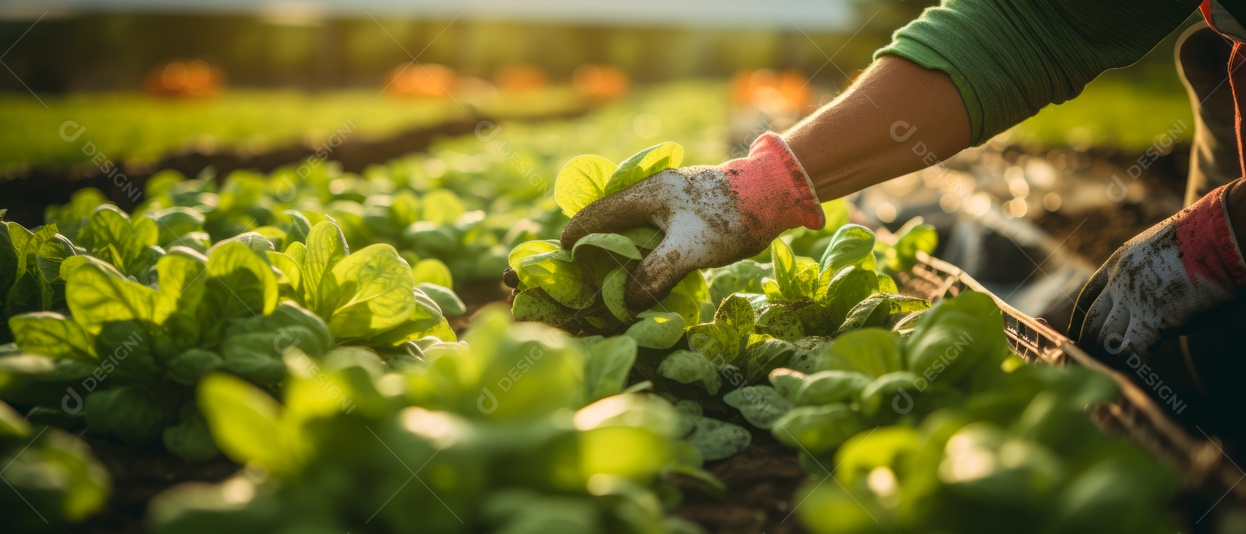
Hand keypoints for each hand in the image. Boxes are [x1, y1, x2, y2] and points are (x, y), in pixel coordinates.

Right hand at [560, 132, 824, 308]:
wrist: (775, 197)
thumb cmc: (730, 217)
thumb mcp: (689, 249)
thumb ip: (654, 274)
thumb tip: (627, 303)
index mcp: (645, 193)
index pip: (596, 215)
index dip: (575, 237)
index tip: (559, 259)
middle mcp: (652, 194)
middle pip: (609, 221)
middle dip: (593, 247)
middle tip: (580, 276)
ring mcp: (670, 203)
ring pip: (631, 229)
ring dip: (618, 252)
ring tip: (607, 280)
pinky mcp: (686, 214)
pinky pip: (652, 234)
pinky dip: (642, 253)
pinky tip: (643, 274)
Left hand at [1070, 181, 1245, 359]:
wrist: (1218, 233)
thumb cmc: (1200, 242)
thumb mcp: (1158, 254)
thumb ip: (1144, 280)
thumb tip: (1145, 307)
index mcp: (1117, 262)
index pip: (1088, 297)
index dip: (1081, 320)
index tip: (1077, 335)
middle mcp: (1118, 282)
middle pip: (1091, 321)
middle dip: (1088, 344)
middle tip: (1088, 362)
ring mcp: (1132, 300)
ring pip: (1105, 338)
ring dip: (1108, 357)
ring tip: (1110, 373)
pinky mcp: (1154, 318)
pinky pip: (1132, 350)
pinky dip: (1132, 364)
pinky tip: (1137, 371)